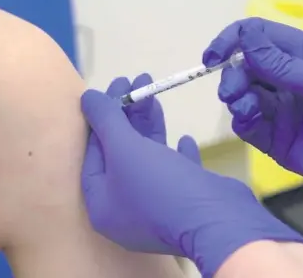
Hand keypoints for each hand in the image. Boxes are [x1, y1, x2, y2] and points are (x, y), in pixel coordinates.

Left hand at [81, 75, 302, 277]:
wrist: (216, 221)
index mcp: (102, 204)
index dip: (103, 116)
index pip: (95, 152)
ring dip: (151, 125)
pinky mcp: (185, 204)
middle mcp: (126, 209)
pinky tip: (185, 138)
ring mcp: (157, 208)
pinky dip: (177, 155)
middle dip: (129, 114)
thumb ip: (105, 121)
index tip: (116, 86)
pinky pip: (175, 174)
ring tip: (154, 93)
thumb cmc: (159, 186)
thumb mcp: (124, 149)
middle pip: (122, 153)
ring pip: (149, 158)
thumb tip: (86, 97)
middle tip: (137, 81)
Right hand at [203, 17, 302, 217]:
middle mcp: (284, 79)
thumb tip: (244, 37)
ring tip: (245, 110)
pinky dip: (241, 121)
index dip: (231, 41)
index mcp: (299, 56)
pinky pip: (246, 124)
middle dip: (231, 77)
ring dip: (236, 99)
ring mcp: (278, 108)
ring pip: (241, 95)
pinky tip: (248, 123)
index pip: (256, 36)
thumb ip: (280, 64)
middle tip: (231, 93)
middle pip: (242, 67)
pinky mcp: (273, 137)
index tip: (213, 56)